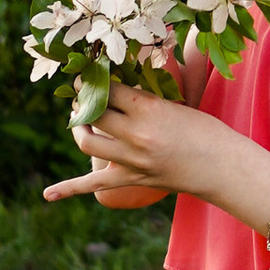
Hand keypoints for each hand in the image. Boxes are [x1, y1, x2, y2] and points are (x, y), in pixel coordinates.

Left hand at [44, 78, 231, 211]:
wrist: (221, 166)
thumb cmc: (205, 131)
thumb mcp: (175, 105)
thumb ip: (145, 100)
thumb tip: (119, 88)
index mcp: (148, 109)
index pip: (108, 89)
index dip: (93, 80)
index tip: (86, 75)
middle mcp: (135, 134)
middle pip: (94, 112)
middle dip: (82, 100)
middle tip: (82, 94)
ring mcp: (131, 160)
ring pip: (87, 141)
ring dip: (78, 128)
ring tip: (80, 120)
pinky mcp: (131, 179)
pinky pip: (93, 184)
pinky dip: (69, 188)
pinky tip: (48, 194)